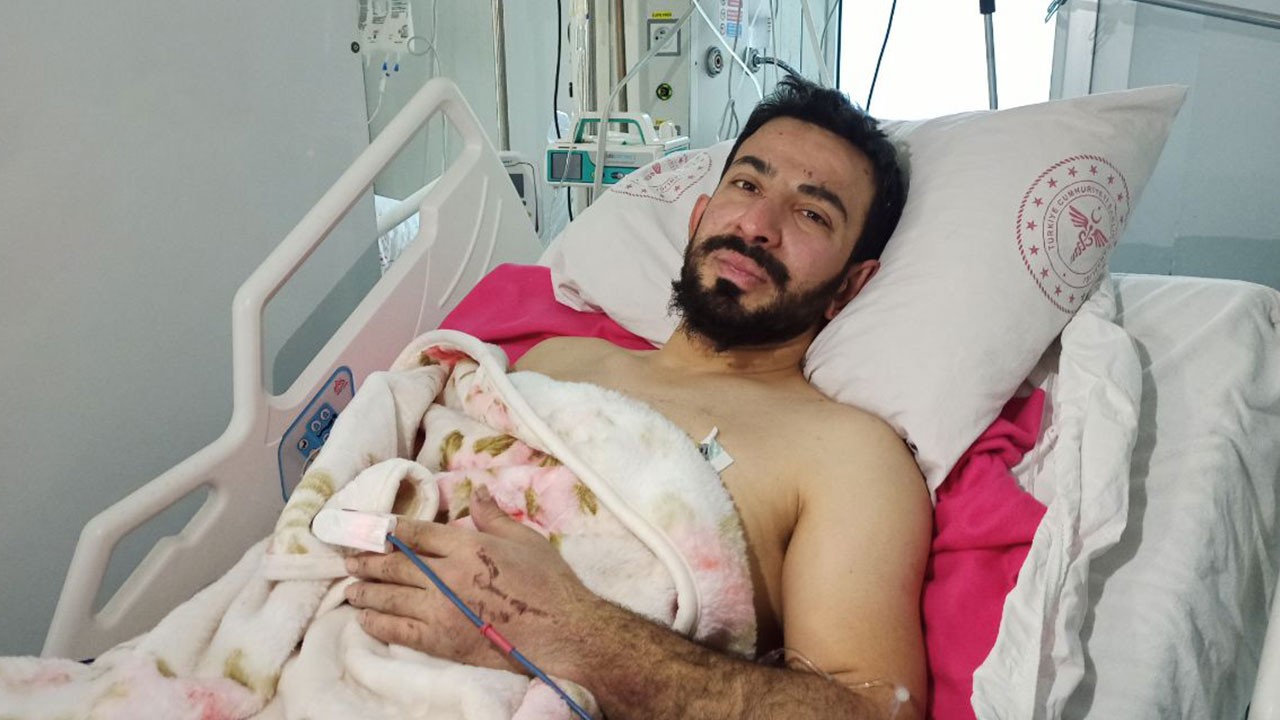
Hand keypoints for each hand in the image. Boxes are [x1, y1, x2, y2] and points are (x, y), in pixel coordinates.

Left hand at [344, 485, 593, 674]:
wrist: (562, 632)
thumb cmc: (549, 582)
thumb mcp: (525, 540)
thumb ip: (494, 517)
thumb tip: (477, 493)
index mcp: (467, 546)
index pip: (415, 534)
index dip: (387, 530)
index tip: (369, 529)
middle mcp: (448, 575)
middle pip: (395, 565)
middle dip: (368, 561)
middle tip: (349, 559)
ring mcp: (441, 610)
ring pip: (390, 597)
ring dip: (366, 591)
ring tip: (351, 588)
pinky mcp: (442, 640)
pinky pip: (398, 630)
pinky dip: (377, 623)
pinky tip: (365, 618)